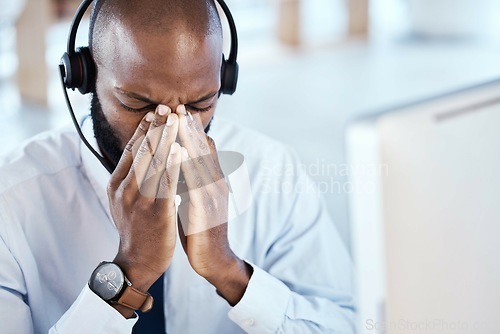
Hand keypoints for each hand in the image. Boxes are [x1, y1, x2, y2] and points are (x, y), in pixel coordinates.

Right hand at [107, 105, 180, 293]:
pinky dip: (172, 165)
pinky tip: (179, 150)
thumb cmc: (136, 227)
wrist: (138, 261)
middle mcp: (124, 189)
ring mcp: (139, 200)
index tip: (155, 111)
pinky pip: (165, 184)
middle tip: (166, 106)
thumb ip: (133, 176)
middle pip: (141, 152)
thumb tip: (141, 152)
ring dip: (164, 139)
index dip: (144, 129)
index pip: (132, 150)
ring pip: (152, 164)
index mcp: (117, 184)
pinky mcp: (155, 212)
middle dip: (155, 127)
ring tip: (174, 120)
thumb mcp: (127, 199)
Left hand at [175, 105, 251, 304]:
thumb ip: (190, 181)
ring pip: (201, 161)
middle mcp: (216, 183)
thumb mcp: (195, 199)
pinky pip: (197, 182)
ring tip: (178, 120)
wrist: (213, 259)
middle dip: (189, 127)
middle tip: (177, 106)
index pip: (204, 149)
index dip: (192, 130)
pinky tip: (179, 153)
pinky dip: (189, 165)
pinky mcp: (206, 208)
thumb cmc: (199, 228)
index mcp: (212, 180)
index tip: (179, 111)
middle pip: (204, 149)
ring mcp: (213, 194)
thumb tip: (178, 162)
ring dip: (189, 138)